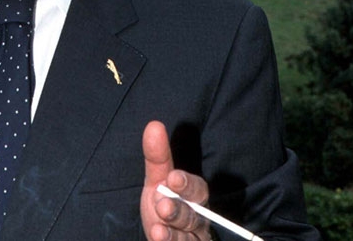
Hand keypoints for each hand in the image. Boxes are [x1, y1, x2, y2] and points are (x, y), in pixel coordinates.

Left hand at [141, 120, 210, 240]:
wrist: (162, 236)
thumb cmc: (164, 204)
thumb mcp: (157, 180)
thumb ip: (156, 156)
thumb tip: (154, 125)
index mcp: (194, 197)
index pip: (197, 189)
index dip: (186, 184)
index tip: (173, 177)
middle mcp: (198, 220)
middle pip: (194, 216)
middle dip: (179, 211)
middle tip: (163, 206)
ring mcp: (191, 239)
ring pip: (188, 238)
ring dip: (173, 234)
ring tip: (157, 229)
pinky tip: (157, 238)